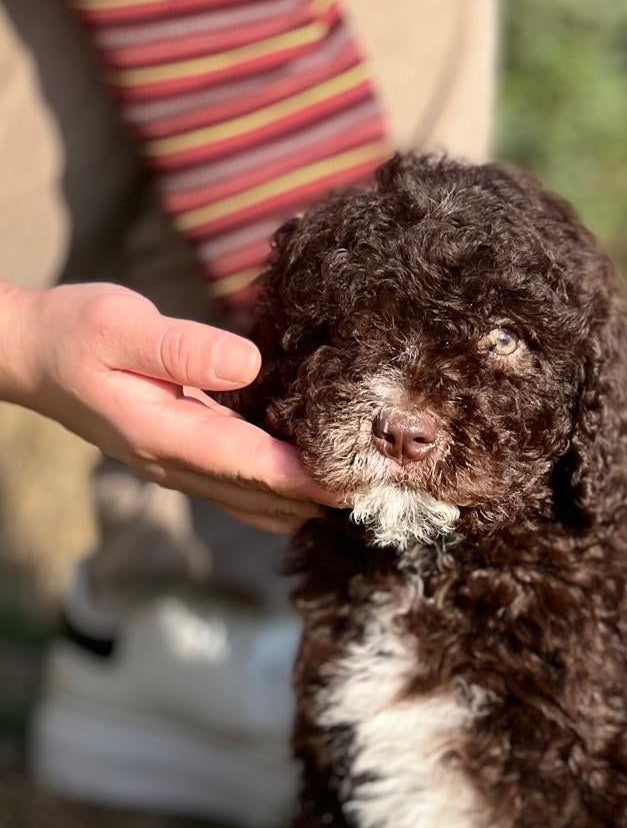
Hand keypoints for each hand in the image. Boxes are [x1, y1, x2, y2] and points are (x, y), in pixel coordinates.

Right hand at [0, 282, 339, 532]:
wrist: (36, 358)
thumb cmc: (76, 332)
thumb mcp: (119, 323)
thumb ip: (183, 347)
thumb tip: (251, 364)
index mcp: (165, 436)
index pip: (252, 467)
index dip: (309, 477)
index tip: (363, 479)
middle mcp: (180, 467)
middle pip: (267, 499)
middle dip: (323, 495)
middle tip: (390, 479)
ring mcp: (186, 471)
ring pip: (262, 504)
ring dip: (310, 497)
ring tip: (370, 476)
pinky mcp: (193, 462)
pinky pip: (250, 489)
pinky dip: (289, 486)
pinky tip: (325, 465)